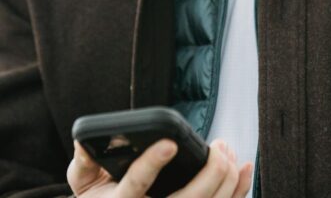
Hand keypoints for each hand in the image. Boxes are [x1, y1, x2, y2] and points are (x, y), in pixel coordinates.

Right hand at [67, 138, 252, 197]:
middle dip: (211, 171)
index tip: (170, 143)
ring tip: (228, 151)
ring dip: (227, 179)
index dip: (152, 163)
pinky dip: (237, 191)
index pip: (137, 185)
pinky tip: (244, 169)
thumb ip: (84, 163)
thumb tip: (84, 140)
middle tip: (219, 146)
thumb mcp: (84, 183)